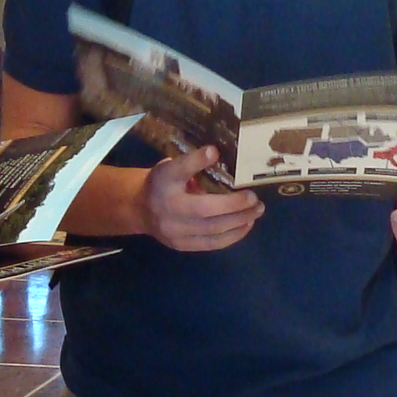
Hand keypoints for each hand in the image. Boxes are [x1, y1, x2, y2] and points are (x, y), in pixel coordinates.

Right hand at [139, 146, 262, 252]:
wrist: (140, 209)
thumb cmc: (162, 183)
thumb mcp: (171, 166)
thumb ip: (191, 162)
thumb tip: (217, 153)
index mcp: (163, 181)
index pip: (179, 169)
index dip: (196, 160)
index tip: (214, 151)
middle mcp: (167, 207)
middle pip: (204, 209)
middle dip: (235, 205)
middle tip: (255, 198)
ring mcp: (174, 231)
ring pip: (213, 229)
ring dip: (239, 221)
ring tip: (256, 211)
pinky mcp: (182, 245)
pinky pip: (212, 243)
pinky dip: (233, 235)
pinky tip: (246, 225)